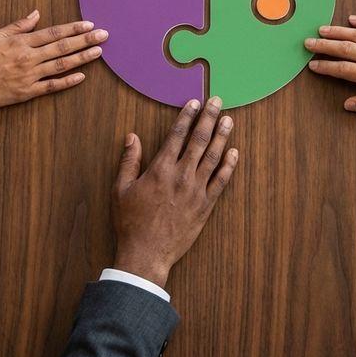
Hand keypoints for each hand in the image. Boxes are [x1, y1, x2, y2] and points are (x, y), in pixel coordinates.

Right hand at [0, 10, 106, 108]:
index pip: (54, 33)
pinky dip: (68, 82)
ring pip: (61, 65)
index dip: (73, 28)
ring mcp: (30, 76)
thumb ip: (18, 25)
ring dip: (82, 58)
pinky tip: (82, 76)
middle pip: (63, 47)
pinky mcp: (27, 92)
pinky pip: (51, 87)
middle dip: (85, 40)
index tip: (89, 24)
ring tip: (98, 52)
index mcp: (22, 42)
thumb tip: (36, 14)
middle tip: (104, 35)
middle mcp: (29, 58)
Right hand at [112, 97, 237, 287]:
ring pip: (213, 157)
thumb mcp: (121, 189)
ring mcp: (196, 190)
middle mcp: (181, 175)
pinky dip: (229, 166)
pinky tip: (234, 153)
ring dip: (222, 136)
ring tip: (229, 120)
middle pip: (199, 140)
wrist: (146, 254)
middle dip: (209, 118)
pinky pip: (221, 181)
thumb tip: (132, 137)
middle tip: (217, 102)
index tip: (194, 102)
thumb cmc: (131, 222)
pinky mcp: (206, 205)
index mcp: (160, 169)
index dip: (187, 116)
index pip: (177, 134)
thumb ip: (129, 161)